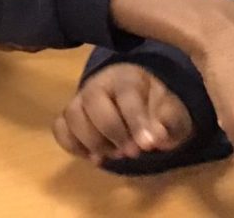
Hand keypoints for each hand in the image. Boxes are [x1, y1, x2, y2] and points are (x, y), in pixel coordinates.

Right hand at [52, 63, 192, 165]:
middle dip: (111, 131)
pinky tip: (94, 157)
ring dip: (91, 140)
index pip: (125, 94)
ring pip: (71, 114)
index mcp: (127, 77)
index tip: (147, 146)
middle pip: (92, 100)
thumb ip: (167, 123)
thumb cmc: (159, 108)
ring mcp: (81, 99)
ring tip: (113, 155)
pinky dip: (72, 145)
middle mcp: (99, 83)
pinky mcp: (71, 117)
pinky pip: (60, 128)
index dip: (135, 121)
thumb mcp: (173, 113)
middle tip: (131, 153)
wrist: (145, 105)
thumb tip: (156, 138)